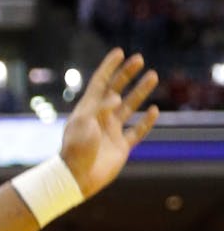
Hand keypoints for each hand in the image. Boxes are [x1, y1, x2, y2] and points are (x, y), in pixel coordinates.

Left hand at [60, 49, 159, 196]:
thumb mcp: (84, 124)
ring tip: (153, 76)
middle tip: (140, 59)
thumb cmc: (76, 149)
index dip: (109, 67)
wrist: (77, 178)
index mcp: (87, 109)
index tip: (119, 52)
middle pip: (116, 89)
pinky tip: (155, 110)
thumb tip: (116, 96)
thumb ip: (99, 109)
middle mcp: (100, 117)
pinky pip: (136, 131)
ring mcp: (111, 131)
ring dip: (141, 91)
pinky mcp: (121, 147)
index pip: (99, 82)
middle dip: (127, 74)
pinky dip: (146, 121)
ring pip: (129, 106)